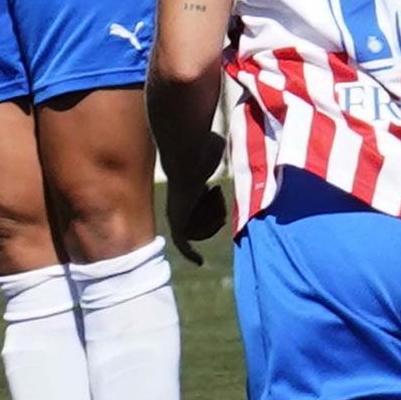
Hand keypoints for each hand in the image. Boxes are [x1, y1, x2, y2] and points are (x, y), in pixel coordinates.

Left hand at [163, 129, 227, 264]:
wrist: (188, 159)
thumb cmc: (201, 150)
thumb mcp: (214, 148)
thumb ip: (218, 147)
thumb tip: (224, 137)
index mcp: (187, 191)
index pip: (200, 208)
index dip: (212, 210)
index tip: (219, 212)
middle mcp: (179, 205)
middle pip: (206, 221)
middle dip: (216, 209)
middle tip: (214, 190)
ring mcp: (177, 215)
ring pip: (205, 230)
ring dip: (214, 216)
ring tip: (210, 195)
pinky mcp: (177, 223)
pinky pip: (184, 243)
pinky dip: (191, 254)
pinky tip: (199, 262)